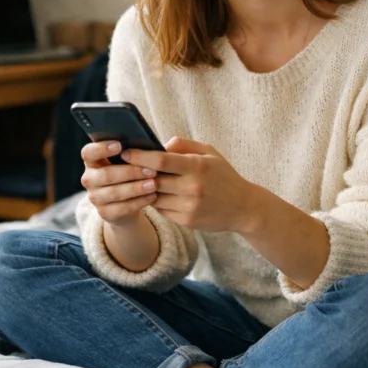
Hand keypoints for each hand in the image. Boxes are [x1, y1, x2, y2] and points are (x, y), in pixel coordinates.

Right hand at [80, 141, 158, 226]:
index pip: (88, 152)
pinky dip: (139, 202)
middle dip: (131, 172)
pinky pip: (121, 208)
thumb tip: (149, 145)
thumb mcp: (128, 161)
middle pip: (106, 174)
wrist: (126, 202)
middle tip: (152, 170)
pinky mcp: (104, 213)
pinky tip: (152, 197)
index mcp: (92, 161)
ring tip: (154, 184)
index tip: (120, 145)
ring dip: (136, 188)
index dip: (102, 148)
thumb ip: (132, 151)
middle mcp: (89, 179)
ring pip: (115, 192)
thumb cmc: (129, 173)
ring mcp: (95, 197)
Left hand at [120, 137, 258, 232]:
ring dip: (145, 189)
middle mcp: (192, 188)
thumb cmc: (223, 175)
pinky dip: (156, 201)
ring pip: (154, 197)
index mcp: (197, 167)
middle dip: (137, 173)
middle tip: (124, 166)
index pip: (161, 161)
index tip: (125, 152)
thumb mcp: (209, 153)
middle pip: (153, 180)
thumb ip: (183, 145)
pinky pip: (162, 210)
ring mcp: (189, 206)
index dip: (140, 156)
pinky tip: (156, 194)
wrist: (244, 207)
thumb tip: (158, 145)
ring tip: (138, 180)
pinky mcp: (187, 221)